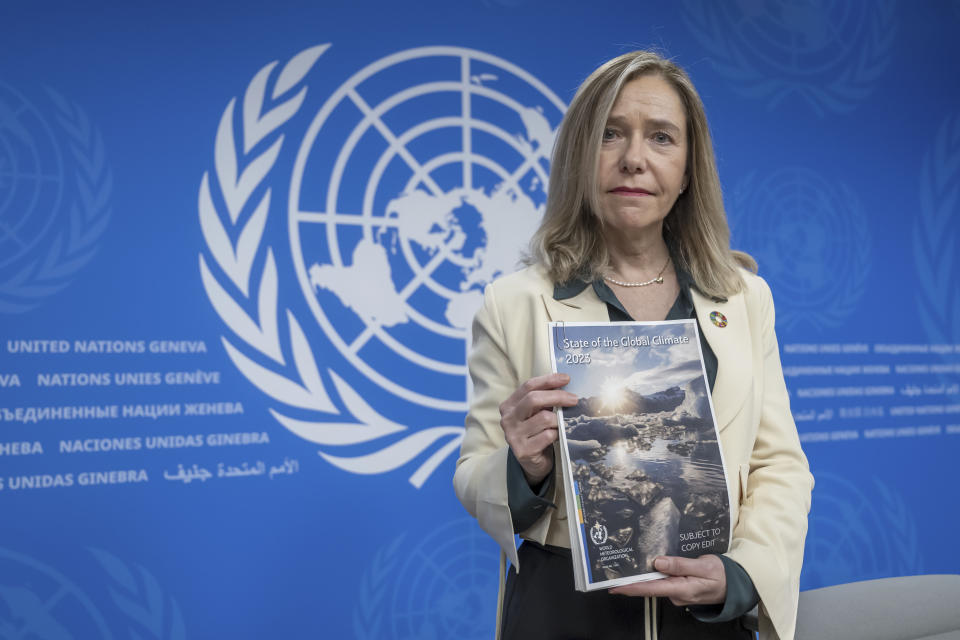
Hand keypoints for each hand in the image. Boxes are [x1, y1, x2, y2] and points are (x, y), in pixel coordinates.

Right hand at [499, 373, 577, 484]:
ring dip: (558, 420)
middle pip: (534, 399)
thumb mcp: (535, 413)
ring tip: (562, 424)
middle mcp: (507, 419)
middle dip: (557, 396)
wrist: (531, 462)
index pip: (528, 386)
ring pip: (544, 418)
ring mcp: (513, 435)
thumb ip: (543, 400)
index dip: (548, 380)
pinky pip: (548, 435)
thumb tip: (564, 385)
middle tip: (574, 399)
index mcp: (509, 405)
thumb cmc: (536, 433)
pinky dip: (557, 434)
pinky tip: (557, 437)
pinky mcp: (523, 450)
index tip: (566, 379)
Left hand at [608, 555, 726, 605]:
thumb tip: (658, 562)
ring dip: (642, 576)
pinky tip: (648, 567)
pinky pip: (664, 582)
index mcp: (682, 589)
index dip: (631, 588)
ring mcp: (678, 593)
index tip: (614, 586)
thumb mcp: (704, 566)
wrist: (737, 585)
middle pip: (650, 587)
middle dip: (631, 581)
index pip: (651, 589)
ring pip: (656, 584)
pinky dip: (655, 575)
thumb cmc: (722, 575)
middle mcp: (677, 594)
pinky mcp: (680, 589)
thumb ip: (680, 565)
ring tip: (626, 567)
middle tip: (613, 572)